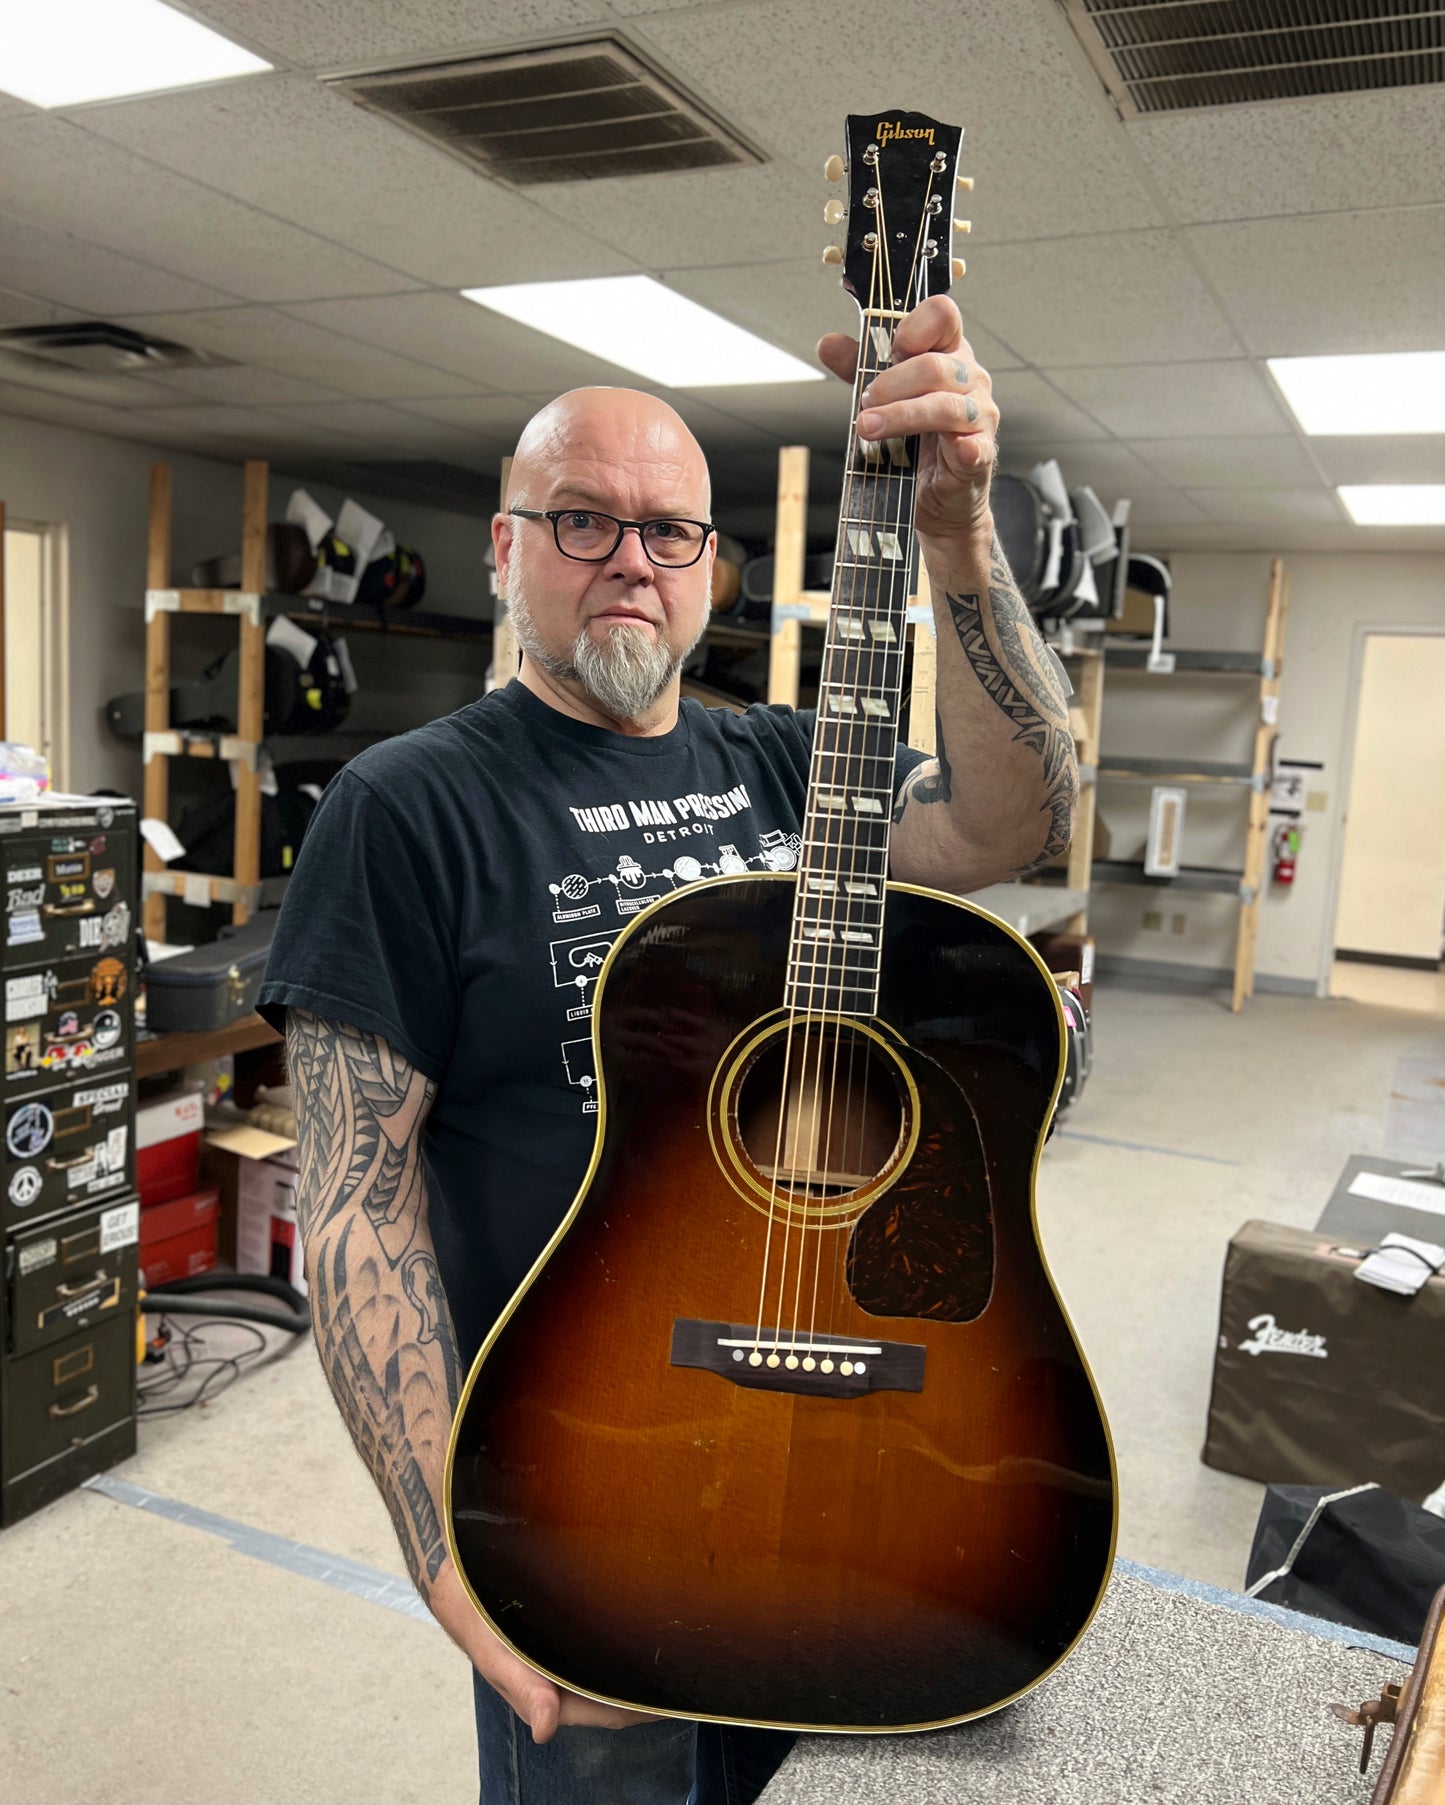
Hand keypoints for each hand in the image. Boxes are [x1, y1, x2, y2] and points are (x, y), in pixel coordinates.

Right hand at [429, 1560, 660, 1742]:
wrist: (456, 1565)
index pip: (607, 1711)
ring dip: (633, 1663)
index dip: (640, 1709)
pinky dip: (617, 1638)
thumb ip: (520, 1686)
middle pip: (613, 1692)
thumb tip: (545, 1728)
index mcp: (545, 1694)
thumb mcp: (492, 1648)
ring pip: (606, 1667)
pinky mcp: (562, 1627)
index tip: (675, 1699)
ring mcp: (561, 1652)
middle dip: (645, 1688)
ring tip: (674, 1648)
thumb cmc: (473, 1611)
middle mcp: (558, 1678)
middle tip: (688, 1671)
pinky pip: (597, 1640)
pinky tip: (640, 1619)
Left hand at [818, 293, 997, 549]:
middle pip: (933, 366)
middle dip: (890, 383)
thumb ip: (860, 368)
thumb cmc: (917, 441)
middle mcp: (971, 379)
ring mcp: (980, 417)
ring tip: (867, 427)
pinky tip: (955, 449)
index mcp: (950, 354)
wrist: (940, 497)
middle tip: (864, 402)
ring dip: (901, 415)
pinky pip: (976, 446)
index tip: (889, 348)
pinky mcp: (980, 455)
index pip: (943, 316)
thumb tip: (827, 343)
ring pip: (945, 405)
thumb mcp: (886, 398)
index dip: (914, 326)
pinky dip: (965, 447)